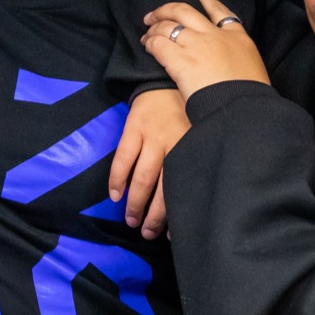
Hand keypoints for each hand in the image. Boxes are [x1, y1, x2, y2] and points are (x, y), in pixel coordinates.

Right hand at [108, 89, 187, 239]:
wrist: (164, 79)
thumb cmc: (185, 112)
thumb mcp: (199, 133)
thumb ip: (196, 159)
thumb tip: (193, 198)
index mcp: (193, 148)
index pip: (186, 187)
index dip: (179, 214)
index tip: (173, 235)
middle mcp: (175, 144)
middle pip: (164, 188)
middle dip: (155, 215)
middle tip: (146, 233)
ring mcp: (153, 136)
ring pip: (143, 177)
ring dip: (135, 203)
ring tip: (131, 221)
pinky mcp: (134, 128)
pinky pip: (123, 159)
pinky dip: (117, 179)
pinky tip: (115, 196)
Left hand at [140, 0, 269, 101]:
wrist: (243, 108)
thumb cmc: (250, 97)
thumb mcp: (252, 69)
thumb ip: (237, 59)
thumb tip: (225, 66)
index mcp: (237, 37)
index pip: (220, 11)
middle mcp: (215, 35)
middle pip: (185, 11)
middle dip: (167, 9)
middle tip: (155, 14)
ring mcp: (196, 45)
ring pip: (168, 26)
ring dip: (154, 28)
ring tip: (146, 33)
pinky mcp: (180, 60)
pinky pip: (158, 44)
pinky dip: (150, 43)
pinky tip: (146, 46)